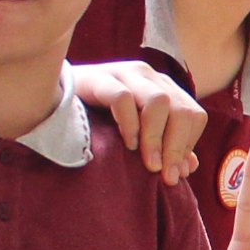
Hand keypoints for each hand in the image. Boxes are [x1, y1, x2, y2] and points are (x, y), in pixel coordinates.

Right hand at [75, 61, 205, 183]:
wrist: (55, 96)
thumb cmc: (100, 118)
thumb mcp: (136, 133)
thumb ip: (164, 146)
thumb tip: (189, 167)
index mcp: (165, 88)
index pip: (194, 115)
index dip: (188, 146)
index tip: (176, 173)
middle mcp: (149, 77)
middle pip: (181, 109)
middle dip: (176, 146)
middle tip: (165, 175)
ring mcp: (125, 73)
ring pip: (158, 102)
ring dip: (156, 138)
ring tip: (149, 164)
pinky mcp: (100, 78)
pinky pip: (123, 98)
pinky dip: (129, 124)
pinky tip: (127, 145)